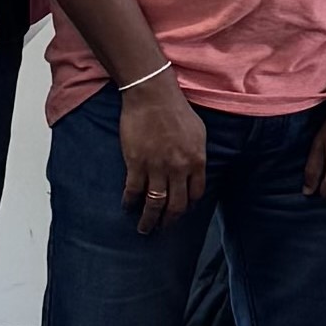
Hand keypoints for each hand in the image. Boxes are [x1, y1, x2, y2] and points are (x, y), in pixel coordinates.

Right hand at [119, 78, 206, 233]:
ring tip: (144, 228)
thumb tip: (195, 170)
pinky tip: (127, 207)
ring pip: (154, 203)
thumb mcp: (198, 133)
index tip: (181, 210)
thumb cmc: (176, 110)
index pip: (196, 194)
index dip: (188, 205)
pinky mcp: (136, 163)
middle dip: (169, 221)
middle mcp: (179, 169)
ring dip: (149, 220)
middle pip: (176, 205)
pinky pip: (133, 190)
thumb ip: (197, 154)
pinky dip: (130, 202)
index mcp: (197, 161)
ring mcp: (157, 167)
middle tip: (163, 229)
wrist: (152, 96)